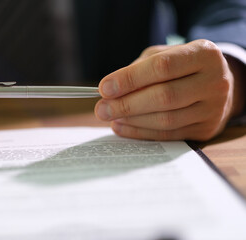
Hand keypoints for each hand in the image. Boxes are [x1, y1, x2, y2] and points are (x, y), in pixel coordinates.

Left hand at [95, 39, 244, 140]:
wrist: (218, 84)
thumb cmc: (181, 66)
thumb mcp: (163, 55)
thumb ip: (138, 69)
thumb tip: (109, 91)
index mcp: (204, 54)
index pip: (162, 67)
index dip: (130, 79)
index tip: (104, 88)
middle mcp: (214, 81)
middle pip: (164, 96)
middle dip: (126, 104)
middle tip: (101, 109)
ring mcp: (214, 108)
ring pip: (166, 120)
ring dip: (132, 120)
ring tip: (110, 117)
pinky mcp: (207, 129)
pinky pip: (168, 135)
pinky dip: (140, 132)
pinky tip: (122, 126)